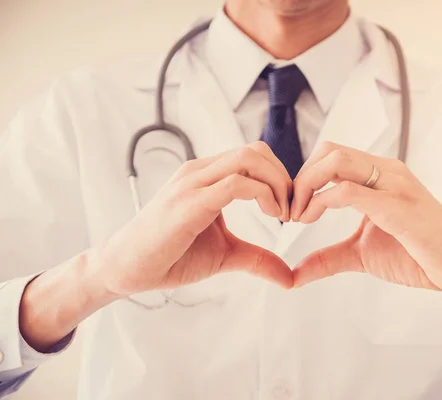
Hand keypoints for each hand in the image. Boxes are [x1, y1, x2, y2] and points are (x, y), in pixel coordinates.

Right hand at [92, 141, 293, 297]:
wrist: (127, 269)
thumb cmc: (171, 256)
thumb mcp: (225, 255)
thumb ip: (257, 258)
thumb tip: (290, 277)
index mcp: (207, 176)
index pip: (254, 156)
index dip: (281, 177)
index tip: (291, 208)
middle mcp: (199, 171)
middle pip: (256, 150)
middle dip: (284, 177)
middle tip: (292, 209)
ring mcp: (193, 183)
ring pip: (249, 159)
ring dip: (278, 183)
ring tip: (284, 214)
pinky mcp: (190, 202)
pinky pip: (236, 183)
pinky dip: (265, 195)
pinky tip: (273, 216)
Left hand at [290, 142, 441, 293]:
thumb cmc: (418, 255)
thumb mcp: (362, 255)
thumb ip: (328, 258)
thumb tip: (294, 274)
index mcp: (379, 175)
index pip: (330, 156)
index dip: (304, 178)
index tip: (292, 209)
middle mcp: (386, 171)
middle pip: (328, 151)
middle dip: (300, 179)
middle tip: (290, 211)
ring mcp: (393, 184)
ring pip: (335, 161)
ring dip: (306, 186)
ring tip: (299, 216)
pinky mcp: (397, 205)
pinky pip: (349, 190)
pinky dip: (321, 201)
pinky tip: (312, 218)